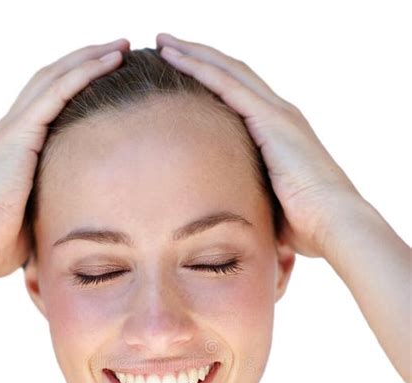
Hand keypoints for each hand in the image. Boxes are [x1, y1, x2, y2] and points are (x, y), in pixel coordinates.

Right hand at [0, 38, 129, 279]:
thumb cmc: (1, 244)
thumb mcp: (33, 216)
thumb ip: (52, 205)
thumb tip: (79, 218)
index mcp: (12, 148)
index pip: (45, 103)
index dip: (73, 85)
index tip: (105, 77)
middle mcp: (10, 130)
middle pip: (51, 80)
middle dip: (84, 61)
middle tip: (119, 49)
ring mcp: (13, 128)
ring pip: (56, 77)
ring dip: (90, 57)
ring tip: (122, 46)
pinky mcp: (20, 133)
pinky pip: (58, 91)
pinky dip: (85, 71)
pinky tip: (111, 60)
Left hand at [156, 33, 363, 258]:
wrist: (334, 224)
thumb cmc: (306, 227)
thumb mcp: (272, 206)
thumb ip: (252, 199)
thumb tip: (235, 221)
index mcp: (281, 134)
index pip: (241, 95)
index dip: (213, 79)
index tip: (184, 71)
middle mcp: (280, 115)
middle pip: (233, 73)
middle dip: (200, 56)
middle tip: (166, 44)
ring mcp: (277, 114)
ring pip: (228, 70)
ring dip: (193, 53)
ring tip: (163, 41)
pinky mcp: (271, 120)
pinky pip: (228, 84)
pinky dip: (200, 67)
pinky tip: (175, 56)